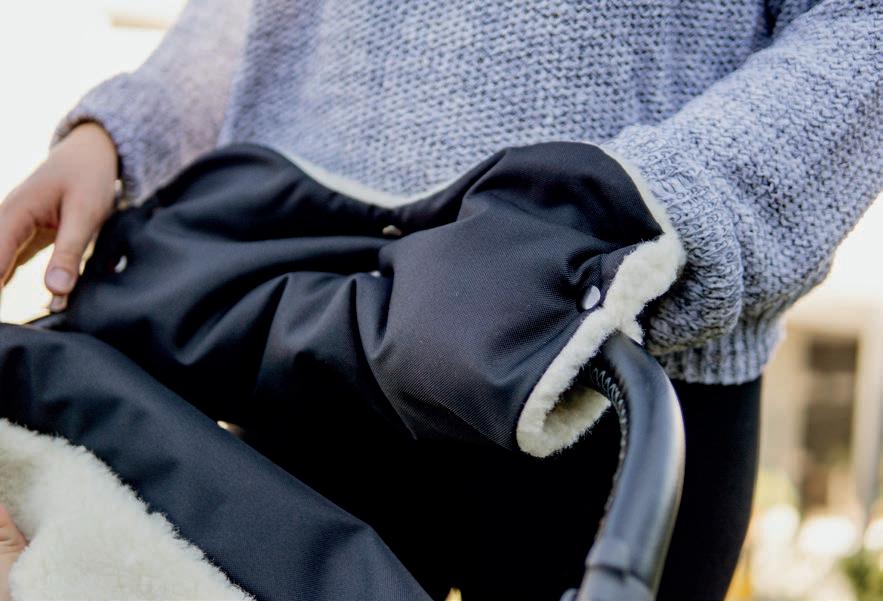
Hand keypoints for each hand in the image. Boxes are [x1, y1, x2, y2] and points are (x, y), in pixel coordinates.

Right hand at [0, 122, 117, 308]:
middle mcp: (5, 222)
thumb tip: (56, 291)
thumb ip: (70, 251)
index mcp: (14, 214)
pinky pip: (8, 266)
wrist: (92, 153)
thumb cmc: (89, 177)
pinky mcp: (23, 239)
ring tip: (6, 326)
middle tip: (4, 330)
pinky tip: (13, 311)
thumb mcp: (86, 213)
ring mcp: (11, 231)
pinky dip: (5, 283)